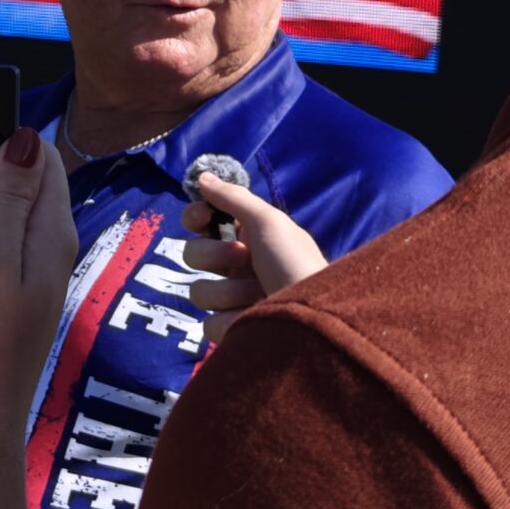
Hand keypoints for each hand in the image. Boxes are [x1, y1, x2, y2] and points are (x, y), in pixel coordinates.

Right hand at [176, 174, 328, 348]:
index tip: (201, 217)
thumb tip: (202, 176)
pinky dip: (233, 320)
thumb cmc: (296, 264)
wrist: (315, 320)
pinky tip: (256, 320)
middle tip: (243, 257)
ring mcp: (234, 300)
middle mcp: (238, 266)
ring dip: (229, 292)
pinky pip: (210, 325)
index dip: (196, 216)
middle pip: (193, 254)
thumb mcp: (270, 223)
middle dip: (214, 254)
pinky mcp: (233, 332)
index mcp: (248, 237)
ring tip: (259, 295)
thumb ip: (233, 198)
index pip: (203, 221)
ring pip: (200, 291)